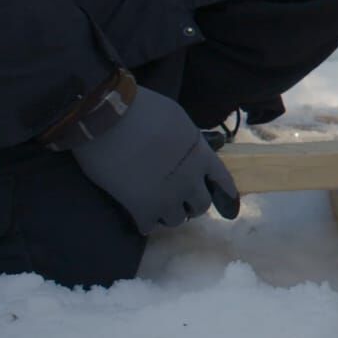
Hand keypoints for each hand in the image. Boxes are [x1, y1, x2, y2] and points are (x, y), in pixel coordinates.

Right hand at [72, 87, 240, 234]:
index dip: (225, 194)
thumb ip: (188, 141)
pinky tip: (137, 215)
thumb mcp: (179, 120)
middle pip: (201, 206)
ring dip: (168, 214)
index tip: (228, 207)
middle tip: (177, 200)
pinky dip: (145, 223)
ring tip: (156, 207)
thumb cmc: (142, 110)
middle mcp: (190, 179)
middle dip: (191, 204)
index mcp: (202, 155)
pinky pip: (149, 227)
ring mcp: (168, 196)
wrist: (109, 119)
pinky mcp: (141, 208)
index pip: (223, 181)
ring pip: (177, 220)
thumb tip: (186, 149)